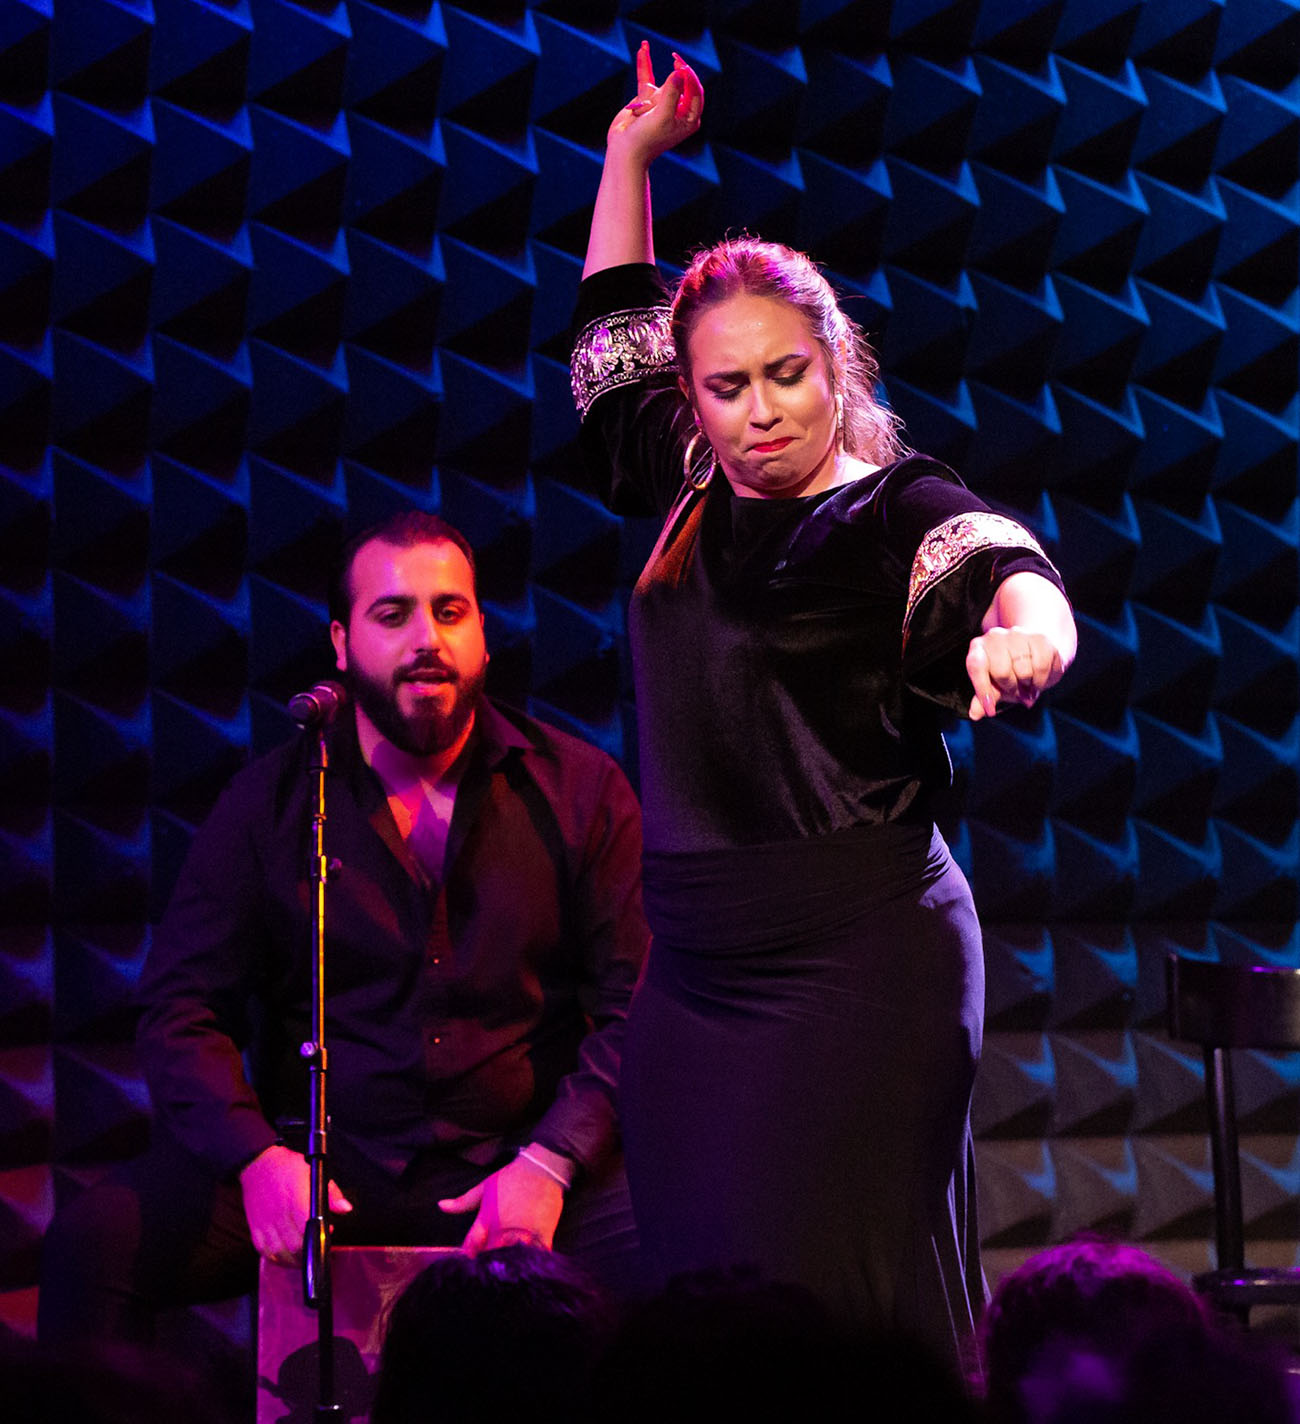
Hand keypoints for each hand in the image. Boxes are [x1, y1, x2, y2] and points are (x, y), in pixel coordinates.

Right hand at [238, 1143, 352, 1265]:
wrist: (259, 1166)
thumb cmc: (288, 1169)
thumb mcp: (314, 1172)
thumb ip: (332, 1193)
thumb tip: (345, 1208)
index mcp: (295, 1199)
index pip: (308, 1226)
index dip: (321, 1234)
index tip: (329, 1232)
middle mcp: (279, 1214)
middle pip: (295, 1245)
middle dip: (310, 1252)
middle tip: (319, 1246)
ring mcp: (265, 1224)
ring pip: (280, 1254)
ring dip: (295, 1260)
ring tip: (306, 1255)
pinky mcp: (256, 1230)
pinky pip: (266, 1253)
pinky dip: (278, 1260)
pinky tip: (288, 1256)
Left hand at [437, 1156, 564, 1255]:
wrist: (542, 1168)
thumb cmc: (511, 1177)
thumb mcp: (484, 1187)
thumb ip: (463, 1202)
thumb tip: (440, 1205)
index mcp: (487, 1220)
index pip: (470, 1247)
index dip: (468, 1257)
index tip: (470, 1261)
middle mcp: (504, 1230)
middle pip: (491, 1257)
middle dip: (488, 1263)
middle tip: (489, 1267)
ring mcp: (524, 1235)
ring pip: (513, 1260)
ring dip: (509, 1265)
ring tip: (508, 1268)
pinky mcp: (542, 1236)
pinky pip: (536, 1257)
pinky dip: (532, 1263)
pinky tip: (529, 1265)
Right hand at [606, 41, 703, 164]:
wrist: (624, 151)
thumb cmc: (646, 139)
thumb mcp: (662, 117)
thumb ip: (671, 94)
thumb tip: (679, 72)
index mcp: (690, 119)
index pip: (695, 91)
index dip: (690, 77)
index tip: (681, 66)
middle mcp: (679, 110)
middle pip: (677, 87)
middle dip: (667, 88)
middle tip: (675, 58)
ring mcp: (663, 104)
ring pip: (659, 88)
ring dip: (648, 100)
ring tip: (640, 117)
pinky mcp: (647, 100)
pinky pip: (647, 78)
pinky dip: (644, 65)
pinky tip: (643, 48)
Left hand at [966, 626, 1064, 719]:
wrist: (1037, 654)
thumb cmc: (1011, 672)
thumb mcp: (996, 686)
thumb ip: (985, 697)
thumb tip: (975, 714)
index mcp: (978, 649)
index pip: (976, 667)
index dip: (983, 690)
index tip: (990, 709)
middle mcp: (995, 637)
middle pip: (1002, 672)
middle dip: (1012, 689)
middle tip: (1018, 690)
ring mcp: (1017, 635)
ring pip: (1024, 671)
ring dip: (1029, 685)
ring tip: (1029, 683)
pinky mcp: (1039, 638)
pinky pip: (1042, 667)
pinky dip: (1042, 680)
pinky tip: (1039, 679)